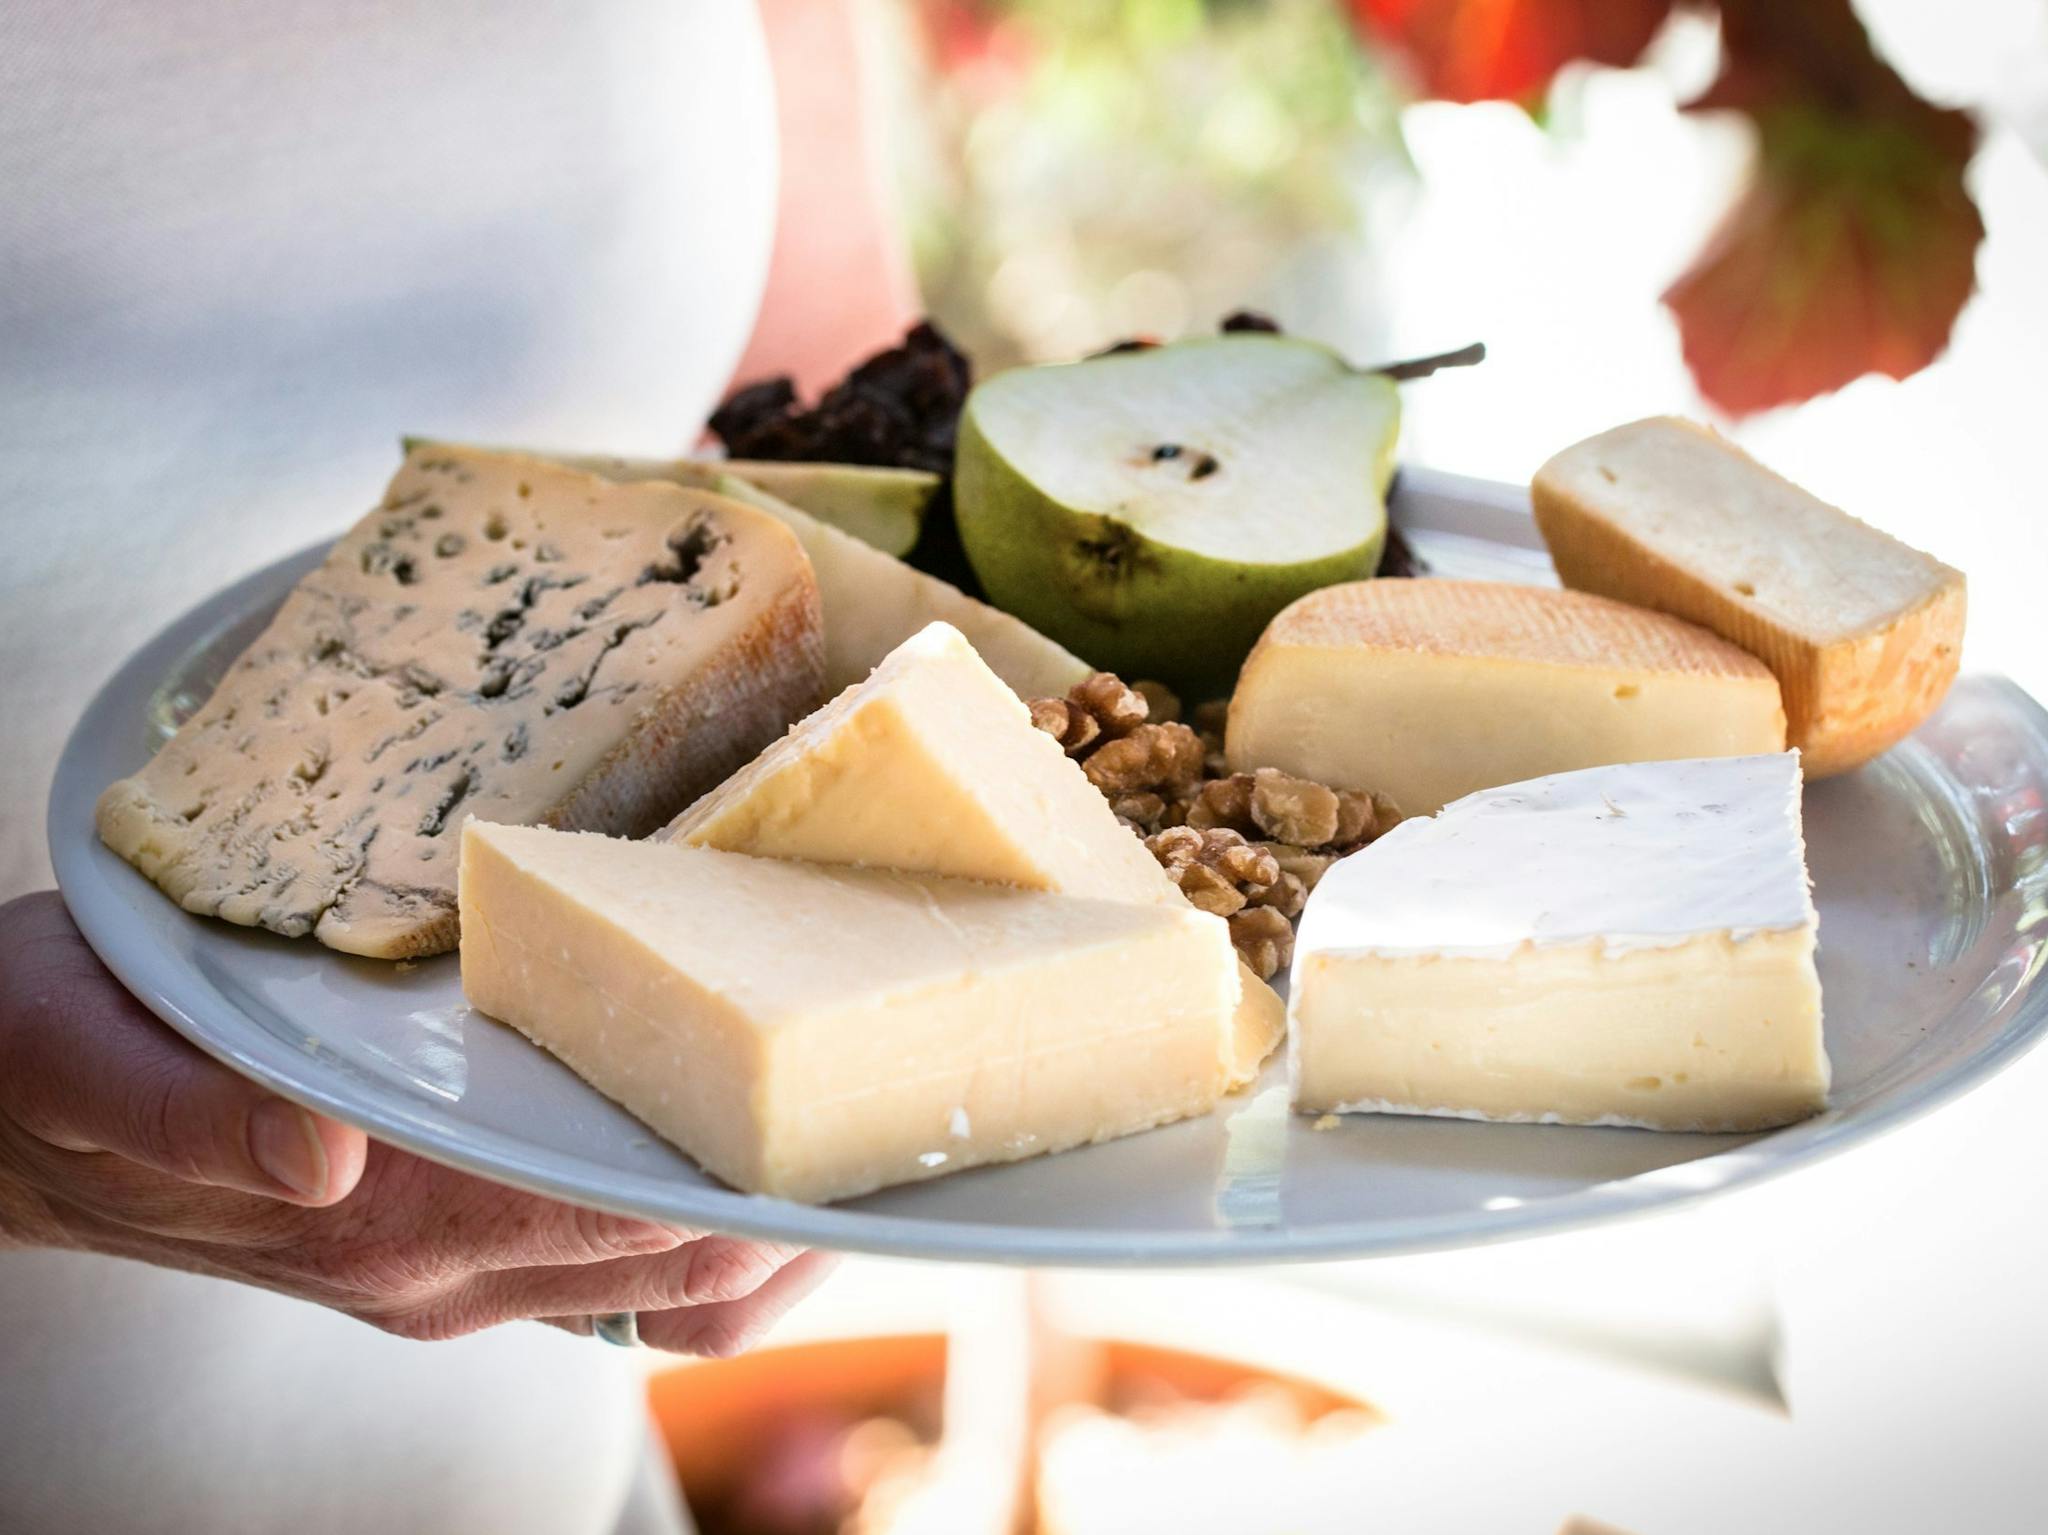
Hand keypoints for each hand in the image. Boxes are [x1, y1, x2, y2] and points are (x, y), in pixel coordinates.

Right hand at [0, 892, 831, 1352]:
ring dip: (785, 1237)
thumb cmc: (55, 1056)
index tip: (840, 1119)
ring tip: (881, 1143)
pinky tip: (770, 1174)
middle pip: (674, 1264)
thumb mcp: (80, 1050)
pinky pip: (629, 1284)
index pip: (597, 1213)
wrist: (12, 1113)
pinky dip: (718, 1243)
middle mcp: (439, 1263)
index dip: (730, 1178)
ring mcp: (458, 1272)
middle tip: (921, 1104)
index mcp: (376, 1214)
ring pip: (672, 1291)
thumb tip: (316, 1150)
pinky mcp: (457, 1249)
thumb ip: (186, 1107)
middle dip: (802, 1203)